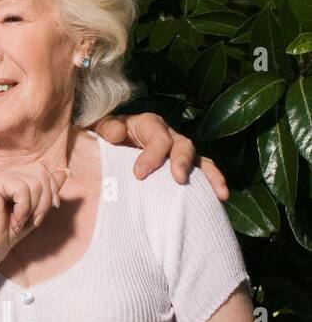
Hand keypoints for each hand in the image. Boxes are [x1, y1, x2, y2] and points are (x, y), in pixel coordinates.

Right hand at [0, 163, 68, 279]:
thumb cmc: (10, 230)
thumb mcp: (36, 208)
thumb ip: (48, 189)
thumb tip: (65, 171)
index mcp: (12, 174)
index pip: (42, 169)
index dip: (51, 191)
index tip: (41, 214)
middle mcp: (3, 170)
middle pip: (41, 172)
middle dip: (44, 200)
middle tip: (33, 219)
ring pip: (34, 182)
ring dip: (34, 207)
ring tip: (21, 221)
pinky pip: (22, 189)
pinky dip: (23, 209)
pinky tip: (13, 220)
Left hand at [91, 113, 228, 200]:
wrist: (105, 149)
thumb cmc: (104, 138)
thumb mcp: (99, 128)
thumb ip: (106, 128)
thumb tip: (118, 134)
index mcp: (148, 124)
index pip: (157, 136)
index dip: (152, 154)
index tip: (139, 174)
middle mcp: (168, 136)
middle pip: (182, 145)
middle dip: (181, 162)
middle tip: (178, 179)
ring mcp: (179, 152)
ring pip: (199, 159)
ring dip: (209, 175)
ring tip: (217, 192)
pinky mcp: (184, 168)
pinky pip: (204, 172)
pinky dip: (214, 182)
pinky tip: (221, 197)